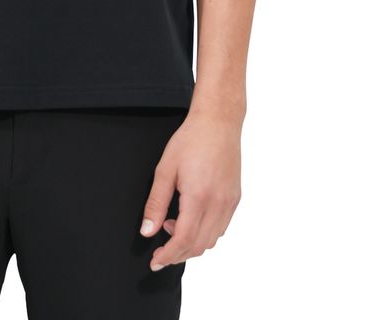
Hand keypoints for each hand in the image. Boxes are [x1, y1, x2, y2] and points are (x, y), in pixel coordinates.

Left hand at [138, 109, 241, 271]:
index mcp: (198, 197)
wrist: (218, 122)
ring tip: (172, 227)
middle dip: (177, 255)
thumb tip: (147, 231)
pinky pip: (221, 228)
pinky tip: (191, 220)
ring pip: (211, 240)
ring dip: (191, 244)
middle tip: (160, 252)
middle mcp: (218, 204)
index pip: (183, 240)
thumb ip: (156, 203)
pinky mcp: (235, 198)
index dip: (167, 255)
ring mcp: (229, 203)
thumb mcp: (165, 169)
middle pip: (198, 246)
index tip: (154, 261)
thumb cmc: (190, 140)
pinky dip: (205, 233)